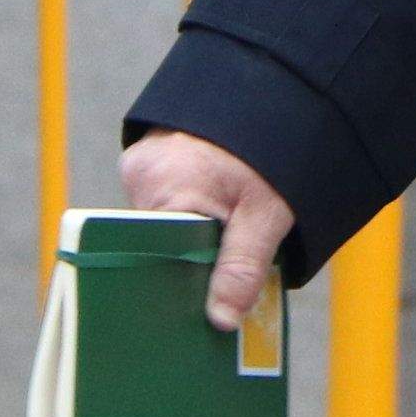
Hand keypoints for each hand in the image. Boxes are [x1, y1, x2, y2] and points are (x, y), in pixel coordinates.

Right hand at [119, 129, 294, 330]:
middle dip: (188, 257)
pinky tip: (212, 213)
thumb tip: (221, 322)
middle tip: (220, 271)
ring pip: (160, 222)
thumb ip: (242, 268)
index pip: (160, 254)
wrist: (275, 95)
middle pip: (157, 239)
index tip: (203, 302)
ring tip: (222, 233)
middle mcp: (140, 175)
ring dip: (189, 234)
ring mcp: (140, 164)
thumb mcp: (265, 215)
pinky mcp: (148, 160)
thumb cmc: (270, 154)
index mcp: (161, 189)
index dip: (183, 279)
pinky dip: (186, 212)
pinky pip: (161, 201)